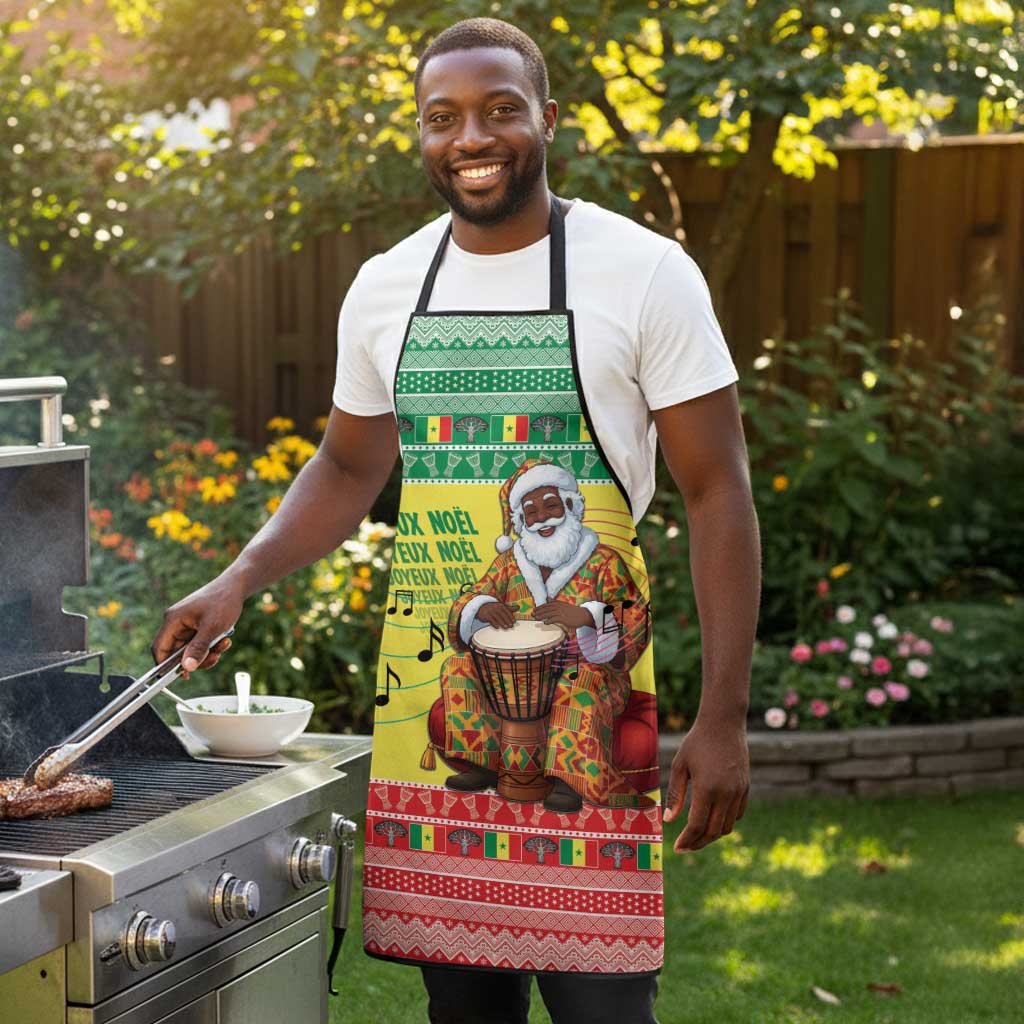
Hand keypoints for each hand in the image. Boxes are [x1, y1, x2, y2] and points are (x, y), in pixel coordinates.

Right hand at [151, 575, 244, 675]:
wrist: (237, 586)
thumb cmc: (223, 601)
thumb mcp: (212, 628)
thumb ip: (198, 648)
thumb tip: (186, 668)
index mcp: (173, 620)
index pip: (159, 648)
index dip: (165, 666)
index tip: (179, 677)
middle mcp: (176, 623)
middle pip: (176, 653)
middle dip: (196, 659)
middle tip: (214, 657)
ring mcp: (186, 625)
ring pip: (190, 650)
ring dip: (207, 653)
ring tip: (224, 644)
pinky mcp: (196, 626)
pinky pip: (199, 644)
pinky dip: (211, 646)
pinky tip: (224, 640)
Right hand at [476, 601, 518, 628]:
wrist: (480, 607)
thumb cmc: (494, 608)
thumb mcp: (501, 607)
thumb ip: (510, 608)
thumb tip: (519, 607)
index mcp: (500, 605)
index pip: (507, 611)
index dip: (511, 617)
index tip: (514, 622)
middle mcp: (495, 607)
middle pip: (503, 615)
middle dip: (507, 621)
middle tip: (511, 626)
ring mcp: (490, 611)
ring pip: (497, 618)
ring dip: (502, 623)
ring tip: (506, 628)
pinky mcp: (485, 615)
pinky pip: (491, 620)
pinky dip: (494, 624)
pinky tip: (497, 627)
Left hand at [532, 601, 592, 629]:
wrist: (583, 615)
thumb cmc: (573, 611)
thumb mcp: (564, 605)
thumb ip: (556, 602)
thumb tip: (548, 599)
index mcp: (559, 603)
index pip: (547, 604)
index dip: (540, 607)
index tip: (534, 610)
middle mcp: (559, 606)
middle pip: (546, 608)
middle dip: (539, 611)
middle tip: (532, 614)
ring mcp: (561, 612)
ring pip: (549, 614)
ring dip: (542, 616)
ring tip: (536, 619)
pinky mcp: (563, 618)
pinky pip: (554, 619)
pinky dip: (549, 621)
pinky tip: (545, 623)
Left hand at [663, 716, 748, 852]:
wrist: (724, 723)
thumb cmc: (697, 742)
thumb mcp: (680, 765)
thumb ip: (675, 794)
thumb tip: (669, 821)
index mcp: (707, 789)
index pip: (697, 825)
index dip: (686, 840)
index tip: (676, 847)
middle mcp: (726, 794)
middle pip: (713, 832)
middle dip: (698, 843)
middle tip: (685, 847)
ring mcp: (738, 792)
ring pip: (727, 826)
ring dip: (712, 835)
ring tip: (697, 835)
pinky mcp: (745, 787)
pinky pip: (737, 814)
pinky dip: (725, 822)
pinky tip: (712, 819)